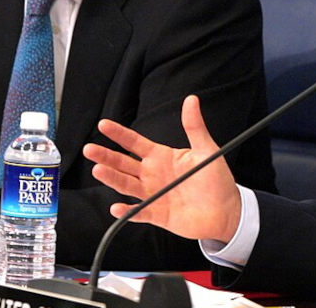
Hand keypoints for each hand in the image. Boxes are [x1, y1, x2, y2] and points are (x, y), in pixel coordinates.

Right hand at [83, 94, 242, 242]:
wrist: (226, 211)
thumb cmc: (216, 180)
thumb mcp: (206, 150)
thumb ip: (194, 126)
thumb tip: (191, 100)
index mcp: (161, 157)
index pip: (135, 143)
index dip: (119, 134)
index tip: (103, 125)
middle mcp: (152, 174)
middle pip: (124, 163)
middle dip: (106, 156)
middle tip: (90, 149)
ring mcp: (153, 194)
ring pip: (126, 185)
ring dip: (112, 178)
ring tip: (98, 170)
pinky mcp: (157, 214)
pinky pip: (139, 212)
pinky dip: (127, 212)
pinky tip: (117, 207)